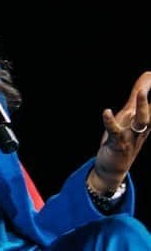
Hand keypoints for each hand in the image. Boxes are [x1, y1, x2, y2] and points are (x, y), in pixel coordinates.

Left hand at [89, 70, 150, 194]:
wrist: (112, 168)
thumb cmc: (121, 138)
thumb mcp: (129, 117)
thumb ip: (135, 99)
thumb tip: (145, 82)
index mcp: (144, 120)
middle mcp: (141, 126)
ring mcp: (131, 135)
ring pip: (141, 120)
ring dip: (143, 106)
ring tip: (142, 91)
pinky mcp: (118, 144)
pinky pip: (116, 132)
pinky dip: (110, 121)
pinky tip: (107, 111)